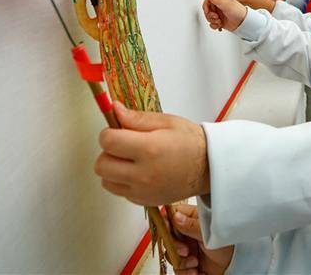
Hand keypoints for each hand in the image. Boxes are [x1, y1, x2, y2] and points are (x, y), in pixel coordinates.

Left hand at [95, 103, 209, 205]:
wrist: (208, 168)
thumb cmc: (190, 142)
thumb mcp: (166, 122)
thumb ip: (137, 118)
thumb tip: (114, 109)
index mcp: (148, 149)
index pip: (108, 142)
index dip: (108, 133)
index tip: (117, 130)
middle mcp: (143, 173)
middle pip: (101, 165)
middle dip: (108, 152)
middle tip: (123, 146)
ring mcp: (142, 191)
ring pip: (106, 181)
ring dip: (112, 169)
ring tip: (129, 160)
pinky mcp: (144, 201)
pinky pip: (120, 191)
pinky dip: (123, 181)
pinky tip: (139, 172)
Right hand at [169, 204, 234, 274]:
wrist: (236, 266)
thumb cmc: (229, 245)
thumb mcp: (209, 233)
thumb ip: (191, 225)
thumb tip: (175, 216)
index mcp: (192, 219)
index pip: (171, 215)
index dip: (166, 223)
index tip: (168, 231)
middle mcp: (187, 233)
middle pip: (167, 237)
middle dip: (175, 247)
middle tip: (187, 251)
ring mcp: (187, 248)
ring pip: (170, 254)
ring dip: (181, 262)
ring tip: (195, 264)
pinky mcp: (187, 263)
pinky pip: (177, 268)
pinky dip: (185, 272)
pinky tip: (197, 272)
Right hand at [202, 0, 246, 31]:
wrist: (243, 23)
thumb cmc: (238, 12)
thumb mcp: (227, 4)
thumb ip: (217, 0)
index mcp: (220, 1)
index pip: (208, 1)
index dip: (206, 6)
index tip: (207, 11)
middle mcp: (218, 7)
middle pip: (207, 10)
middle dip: (209, 15)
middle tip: (216, 17)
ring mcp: (219, 14)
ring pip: (208, 17)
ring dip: (212, 21)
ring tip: (219, 21)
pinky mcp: (219, 21)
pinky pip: (212, 24)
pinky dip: (214, 25)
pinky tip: (219, 25)